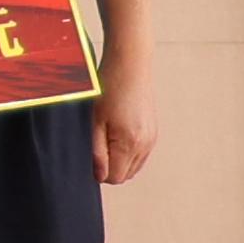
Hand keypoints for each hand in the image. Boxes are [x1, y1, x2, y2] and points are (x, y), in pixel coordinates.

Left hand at [90, 54, 157, 185]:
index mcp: (130, 143)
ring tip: (106, 137)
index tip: (90, 155)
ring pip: (134, 166)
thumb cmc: (109, 89)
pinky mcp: (153, 131)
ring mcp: (152, 138)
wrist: (130, 65)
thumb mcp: (95, 121)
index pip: (115, 177)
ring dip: (119, 160)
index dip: (99, 171)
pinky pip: (140, 154)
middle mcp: (145, 144)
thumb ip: (97, 152)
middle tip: (96, 145)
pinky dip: (127, 152)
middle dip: (109, 167)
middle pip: (125, 175)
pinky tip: (116, 134)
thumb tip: (100, 176)